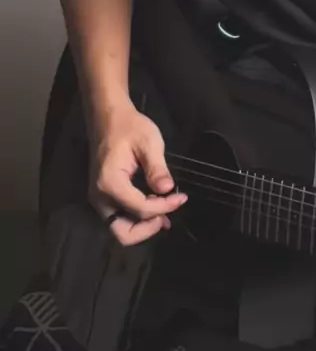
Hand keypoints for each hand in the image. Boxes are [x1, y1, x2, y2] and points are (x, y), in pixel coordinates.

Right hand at [89, 100, 186, 245]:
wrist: (107, 117)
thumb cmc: (128, 126)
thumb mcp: (148, 142)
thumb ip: (157, 168)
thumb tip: (167, 189)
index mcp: (110, 183)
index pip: (141, 209)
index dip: (165, 207)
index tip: (182, 197)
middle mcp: (100, 197)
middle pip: (124, 233)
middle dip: (149, 229)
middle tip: (168, 214)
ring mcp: (99, 200)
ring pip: (120, 230)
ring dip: (143, 227)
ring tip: (165, 214)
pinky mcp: (103, 198)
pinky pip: (119, 219)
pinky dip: (137, 221)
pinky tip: (156, 212)